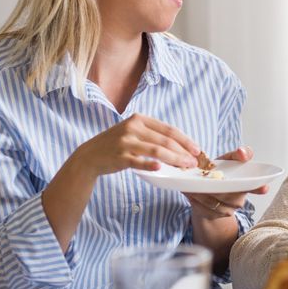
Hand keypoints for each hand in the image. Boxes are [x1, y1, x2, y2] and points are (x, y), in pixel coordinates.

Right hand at [72, 113, 198, 175]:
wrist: (90, 155)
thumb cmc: (116, 144)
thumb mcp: (132, 131)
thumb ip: (152, 134)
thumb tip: (179, 145)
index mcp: (139, 119)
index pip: (168, 129)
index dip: (184, 139)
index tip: (196, 149)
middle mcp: (132, 128)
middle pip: (165, 140)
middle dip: (183, 152)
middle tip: (194, 161)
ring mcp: (125, 142)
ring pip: (156, 151)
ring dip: (174, 159)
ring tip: (185, 166)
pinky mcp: (120, 157)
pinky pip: (138, 162)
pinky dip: (150, 165)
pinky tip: (160, 169)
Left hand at [184, 145, 268, 219]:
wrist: (206, 190)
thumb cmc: (221, 171)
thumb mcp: (229, 160)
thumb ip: (238, 154)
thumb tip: (243, 152)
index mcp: (246, 184)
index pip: (257, 186)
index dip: (260, 187)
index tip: (264, 187)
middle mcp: (240, 199)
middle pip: (229, 194)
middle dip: (216, 187)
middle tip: (205, 179)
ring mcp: (228, 209)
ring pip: (214, 201)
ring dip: (202, 193)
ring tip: (194, 185)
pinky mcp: (214, 216)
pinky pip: (204, 208)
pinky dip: (196, 200)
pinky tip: (191, 193)